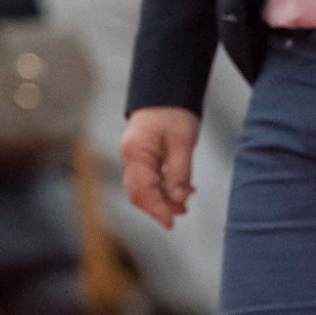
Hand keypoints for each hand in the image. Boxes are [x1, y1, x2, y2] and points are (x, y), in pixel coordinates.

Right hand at [121, 107, 199, 229]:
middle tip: (182, 213)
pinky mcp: (142, 158)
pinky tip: (182, 190)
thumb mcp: (183, 141)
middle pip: (139, 193)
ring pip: (144, 188)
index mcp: (136, 152)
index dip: (157, 209)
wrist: (167, 92)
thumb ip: (180, 172)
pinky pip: (149, 179)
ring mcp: (134, 158)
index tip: (171, 222)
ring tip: (185, 202)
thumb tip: (178, 199)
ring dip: (163, 199)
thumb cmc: (174, 112)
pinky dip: (164, 188)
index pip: (142, 190)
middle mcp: (130, 158)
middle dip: (159, 207)